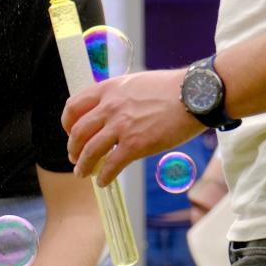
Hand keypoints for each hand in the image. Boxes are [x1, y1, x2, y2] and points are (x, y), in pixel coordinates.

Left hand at [61, 69, 202, 186]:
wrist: (197, 94)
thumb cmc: (173, 88)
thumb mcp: (136, 83)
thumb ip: (118, 96)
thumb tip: (109, 110)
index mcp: (109, 89)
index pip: (74, 106)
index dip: (67, 123)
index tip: (70, 133)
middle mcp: (110, 107)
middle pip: (78, 132)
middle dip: (72, 148)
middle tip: (75, 158)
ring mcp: (122, 126)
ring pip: (89, 151)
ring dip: (83, 166)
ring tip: (82, 173)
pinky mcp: (136, 144)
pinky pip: (111, 165)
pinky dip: (104, 177)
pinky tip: (103, 182)